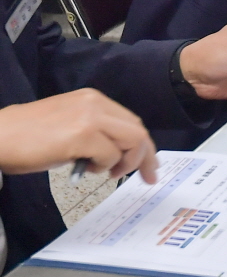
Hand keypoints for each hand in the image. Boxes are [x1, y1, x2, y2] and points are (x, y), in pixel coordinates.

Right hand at [0, 89, 157, 182]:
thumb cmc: (26, 138)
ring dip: (126, 162)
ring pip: (132, 141)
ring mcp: (90, 117)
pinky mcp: (82, 134)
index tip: (150, 166)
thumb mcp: (69, 126)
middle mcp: (96, 103)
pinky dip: (105, 166)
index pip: (130, 122)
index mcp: (93, 99)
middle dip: (145, 157)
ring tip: (107, 172)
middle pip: (137, 130)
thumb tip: (116, 152)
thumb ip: (95, 131)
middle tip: (144, 177)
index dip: (143, 146)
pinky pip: (111, 154)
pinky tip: (88, 169)